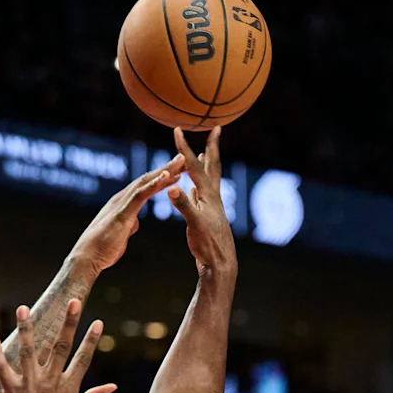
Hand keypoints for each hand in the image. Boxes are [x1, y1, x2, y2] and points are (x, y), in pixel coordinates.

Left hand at [0, 300, 115, 392]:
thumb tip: (112, 386)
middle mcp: (50, 383)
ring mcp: (30, 386)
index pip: (84, 358)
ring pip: (28, 350)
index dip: (92, 339)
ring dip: (26, 327)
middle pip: (61, 346)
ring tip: (23, 307)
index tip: (98, 321)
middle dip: (69, 322)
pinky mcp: (11, 392)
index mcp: (69, 389)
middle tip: (73, 300)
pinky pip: (1, 367)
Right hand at [70, 157, 185, 272]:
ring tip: (180, 161)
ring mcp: (121, 203)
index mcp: (122, 204)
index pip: (145, 186)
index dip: (162, 178)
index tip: (178, 172)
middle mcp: (121, 199)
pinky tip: (167, 176)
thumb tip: (134, 223)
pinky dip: (154, 184)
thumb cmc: (102, 250)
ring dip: (164, 170)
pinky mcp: (122, 212)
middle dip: (167, 168)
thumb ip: (128, 225)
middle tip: (183, 158)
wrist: (87, 258)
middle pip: (147, 179)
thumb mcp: (120, 235)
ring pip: (146, 182)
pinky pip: (140, 195)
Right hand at [167, 126, 236, 275]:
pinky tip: (196, 187)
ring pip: (209, 179)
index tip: (177, 130)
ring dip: (206, 164)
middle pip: (212, 165)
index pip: (194, 166)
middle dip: (212, 146)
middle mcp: (213, 196)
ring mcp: (212, 206)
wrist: (220, 264)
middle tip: (216, 128)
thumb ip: (183, 205)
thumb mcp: (194, 224)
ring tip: (206, 152)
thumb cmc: (208, 245)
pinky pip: (203, 195)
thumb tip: (172, 188)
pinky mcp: (209, 217)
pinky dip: (199, 186)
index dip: (184, 148)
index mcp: (208, 195)